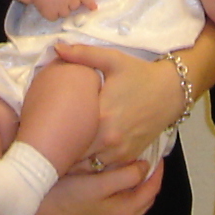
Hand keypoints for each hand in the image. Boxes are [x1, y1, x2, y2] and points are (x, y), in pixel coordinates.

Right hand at [18, 158, 160, 214]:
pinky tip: (105, 193)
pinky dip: (115, 204)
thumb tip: (144, 167)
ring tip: (128, 173)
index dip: (157, 171)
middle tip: (147, 161)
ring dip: (131, 194)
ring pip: (125, 211)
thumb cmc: (64, 193)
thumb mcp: (97, 182)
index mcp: (122, 213)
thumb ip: (125, 176)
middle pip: (141, 203)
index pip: (151, 190)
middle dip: (147, 183)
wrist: (30, 212)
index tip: (157, 153)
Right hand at [29, 0, 97, 21]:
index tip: (93, 8)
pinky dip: (53, 14)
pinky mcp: (51, 14)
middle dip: (70, 3)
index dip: (90, 4)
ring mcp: (61, 7)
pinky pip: (56, 18)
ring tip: (54, 1)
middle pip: (75, 6)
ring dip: (62, 9)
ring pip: (66, 13)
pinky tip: (48, 6)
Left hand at [55, 43, 184, 169]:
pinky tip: (83, 153)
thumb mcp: (112, 59)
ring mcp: (120, 151)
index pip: (67, 136)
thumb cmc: (140, 74)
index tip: (42, 131)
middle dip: (61, 151)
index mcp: (101, 116)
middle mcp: (110, 139)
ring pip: (89, 166)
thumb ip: (82, 54)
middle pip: (75, 155)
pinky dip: (93, 163)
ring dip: (76, 160)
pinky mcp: (129, 156)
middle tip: (47, 144)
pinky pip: (104, 167)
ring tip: (63, 150)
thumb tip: (56, 47)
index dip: (52, 136)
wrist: (172, 90)